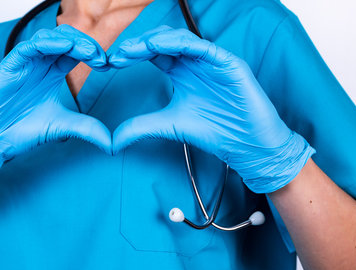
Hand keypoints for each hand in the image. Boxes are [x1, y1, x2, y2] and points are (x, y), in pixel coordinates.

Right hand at [0, 25, 111, 193]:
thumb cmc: (20, 132)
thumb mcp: (61, 127)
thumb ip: (86, 128)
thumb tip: (112, 142)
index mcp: (51, 74)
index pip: (75, 53)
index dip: (93, 53)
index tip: (108, 64)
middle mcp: (39, 65)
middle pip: (66, 40)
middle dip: (86, 44)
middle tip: (101, 58)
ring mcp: (24, 64)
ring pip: (49, 37)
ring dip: (72, 40)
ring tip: (89, 53)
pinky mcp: (9, 66)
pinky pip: (29, 46)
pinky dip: (47, 43)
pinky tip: (65, 48)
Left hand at [109, 26, 314, 192]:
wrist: (247, 145)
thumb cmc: (215, 132)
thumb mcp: (168, 126)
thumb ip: (140, 128)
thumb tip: (111, 142)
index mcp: (182, 73)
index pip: (153, 54)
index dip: (131, 55)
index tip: (109, 64)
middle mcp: (195, 62)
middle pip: (162, 41)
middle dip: (138, 45)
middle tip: (117, 56)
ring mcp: (212, 60)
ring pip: (180, 38)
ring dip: (153, 41)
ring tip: (132, 51)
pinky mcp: (228, 63)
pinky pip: (201, 46)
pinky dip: (178, 44)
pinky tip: (157, 47)